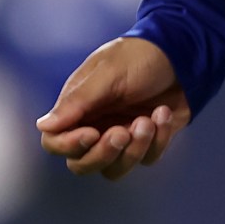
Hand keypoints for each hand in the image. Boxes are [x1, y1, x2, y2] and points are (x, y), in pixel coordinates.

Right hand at [35, 37, 190, 180]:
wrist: (182, 54)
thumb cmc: (139, 56)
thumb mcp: (108, 73)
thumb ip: (77, 101)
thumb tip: (42, 126)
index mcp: (77, 107)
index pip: (55, 141)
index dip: (69, 145)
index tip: (92, 133)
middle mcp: (95, 126)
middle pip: (81, 164)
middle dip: (103, 154)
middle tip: (122, 132)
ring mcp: (121, 137)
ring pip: (114, 169)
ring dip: (134, 150)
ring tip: (148, 120)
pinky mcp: (147, 143)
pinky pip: (146, 159)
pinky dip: (158, 140)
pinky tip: (164, 113)